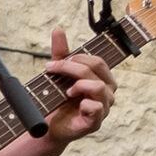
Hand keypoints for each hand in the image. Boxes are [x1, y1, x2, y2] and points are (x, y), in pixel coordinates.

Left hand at [42, 28, 114, 142]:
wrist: (48, 127)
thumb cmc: (58, 100)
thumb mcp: (58, 74)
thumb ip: (61, 53)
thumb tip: (58, 29)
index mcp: (102, 79)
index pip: (97, 61)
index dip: (75, 59)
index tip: (52, 64)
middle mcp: (107, 92)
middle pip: (97, 69)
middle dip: (72, 67)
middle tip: (53, 70)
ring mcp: (103, 108)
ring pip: (99, 87)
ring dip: (79, 85)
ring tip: (66, 91)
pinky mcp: (95, 122)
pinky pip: (97, 108)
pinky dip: (86, 104)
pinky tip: (76, 104)